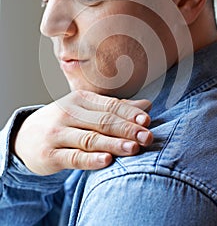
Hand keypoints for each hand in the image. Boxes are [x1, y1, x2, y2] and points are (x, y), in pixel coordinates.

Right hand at [14, 90, 152, 174]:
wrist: (25, 136)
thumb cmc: (63, 121)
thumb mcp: (85, 109)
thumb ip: (115, 108)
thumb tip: (146, 105)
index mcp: (80, 99)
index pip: (110, 106)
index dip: (130, 113)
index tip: (147, 121)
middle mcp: (69, 113)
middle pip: (103, 121)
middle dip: (127, 129)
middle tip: (147, 136)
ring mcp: (59, 133)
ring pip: (91, 138)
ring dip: (114, 144)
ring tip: (134, 148)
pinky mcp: (51, 154)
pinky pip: (74, 157)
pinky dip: (91, 159)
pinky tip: (107, 161)